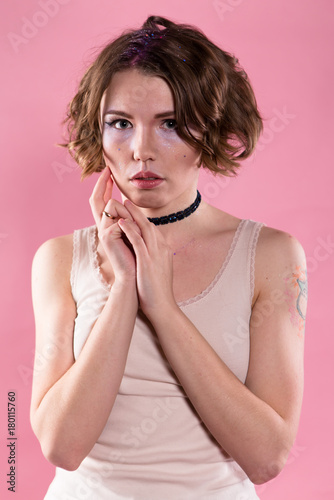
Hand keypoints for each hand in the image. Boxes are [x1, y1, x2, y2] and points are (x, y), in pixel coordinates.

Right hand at [89, 169, 139, 283]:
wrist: (135, 276)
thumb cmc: (137, 257)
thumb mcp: (134, 233)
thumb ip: (129, 219)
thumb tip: (128, 203)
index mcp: (108, 225)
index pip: (101, 201)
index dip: (102, 187)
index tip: (107, 172)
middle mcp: (101, 227)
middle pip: (97, 200)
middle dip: (102, 184)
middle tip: (107, 171)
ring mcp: (102, 231)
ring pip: (111, 205)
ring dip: (127, 211)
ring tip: (135, 228)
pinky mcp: (106, 236)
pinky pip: (118, 217)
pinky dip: (129, 221)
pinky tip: (134, 233)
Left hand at [117, 200, 176, 319]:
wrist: (162, 306)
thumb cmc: (157, 291)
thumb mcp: (157, 269)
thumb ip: (153, 257)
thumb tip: (146, 252)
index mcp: (163, 249)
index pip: (152, 228)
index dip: (140, 218)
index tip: (131, 210)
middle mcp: (161, 248)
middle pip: (148, 224)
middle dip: (136, 211)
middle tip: (125, 200)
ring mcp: (156, 254)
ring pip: (144, 228)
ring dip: (132, 214)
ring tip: (122, 204)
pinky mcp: (147, 262)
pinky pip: (138, 241)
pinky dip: (130, 230)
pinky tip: (121, 222)